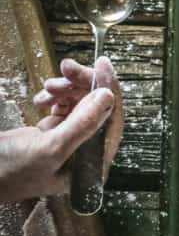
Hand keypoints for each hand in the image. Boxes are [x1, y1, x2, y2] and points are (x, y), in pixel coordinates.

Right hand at [0, 57, 122, 201]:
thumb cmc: (10, 171)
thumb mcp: (49, 148)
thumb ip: (82, 124)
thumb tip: (108, 97)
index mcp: (93, 166)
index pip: (112, 121)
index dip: (110, 90)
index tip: (101, 65)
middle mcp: (85, 154)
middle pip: (97, 109)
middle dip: (83, 85)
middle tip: (67, 67)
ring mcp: (69, 142)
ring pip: (80, 104)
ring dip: (66, 90)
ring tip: (47, 87)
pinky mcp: (53, 133)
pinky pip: (64, 107)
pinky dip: (55, 97)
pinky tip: (42, 97)